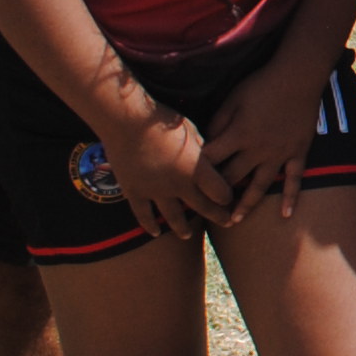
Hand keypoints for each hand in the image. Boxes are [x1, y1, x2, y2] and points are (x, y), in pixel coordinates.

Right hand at [104, 104, 229, 240]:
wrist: (126, 120)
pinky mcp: (134, 191)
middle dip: (217, 216)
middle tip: (226, 223)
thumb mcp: (191, 131)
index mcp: (196, 168)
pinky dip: (149, 225)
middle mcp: (178, 184)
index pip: (220, 192)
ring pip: (173, 217)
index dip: (227, 197)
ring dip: (183, 228)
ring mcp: (155, 191)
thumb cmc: (161, 120)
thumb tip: (208, 158)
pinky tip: (155, 233)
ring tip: (187, 235)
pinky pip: (143, 214)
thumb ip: (201, 149)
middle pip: (202, 206)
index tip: (230, 198)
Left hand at [198, 58, 322, 231]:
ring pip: (259, 186)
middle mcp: (257, 150)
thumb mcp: (233, 98)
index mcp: (238, 135)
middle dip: (215, 194)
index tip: (184, 184)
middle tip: (203, 209)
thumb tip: (207, 143)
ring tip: (233, 220)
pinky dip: (290, 198)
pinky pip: (294, 179)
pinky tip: (284, 215)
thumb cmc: (262, 83)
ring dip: (245, 205)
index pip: (211, 160)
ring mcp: (279, 154)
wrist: (299, 76)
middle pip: (232, 178)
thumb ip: (218, 122)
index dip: (196, 172)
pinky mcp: (297, 152)